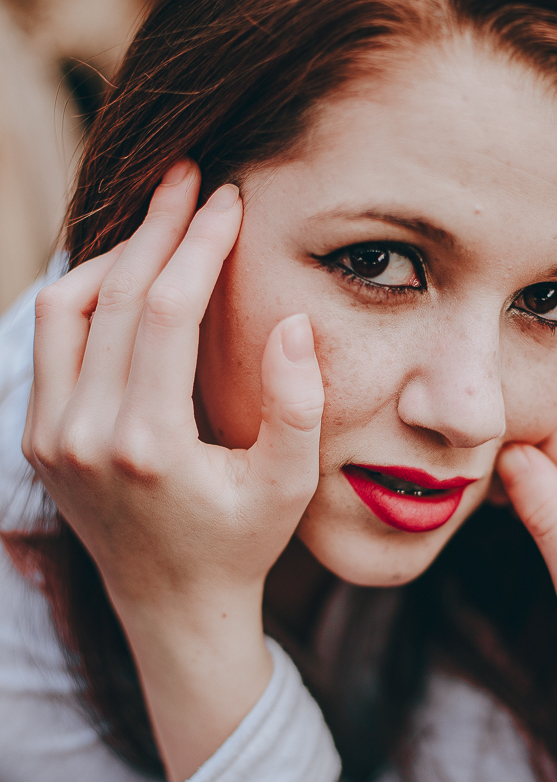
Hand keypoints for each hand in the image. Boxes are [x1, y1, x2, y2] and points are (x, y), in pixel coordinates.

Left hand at [24, 160, 324, 781]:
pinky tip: (126, 276)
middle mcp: (82, 437)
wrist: (173, 605)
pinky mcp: (37, 439)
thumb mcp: (288, 485)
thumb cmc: (241, 543)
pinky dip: (85, 296)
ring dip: (114, 256)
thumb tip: (288, 321)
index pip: (165, 311)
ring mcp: (49, 438)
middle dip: (157, 226)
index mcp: (146, 447)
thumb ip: (296, 404)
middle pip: (112, 295)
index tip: (229, 199)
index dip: (200, 244)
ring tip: (162, 224)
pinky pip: (52, 342)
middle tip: (190, 176)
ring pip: (65, 308)